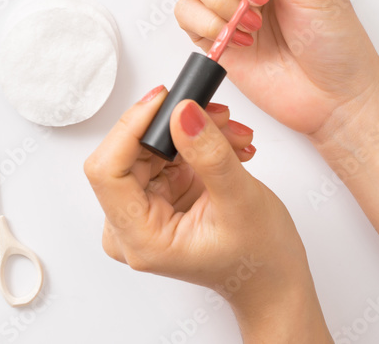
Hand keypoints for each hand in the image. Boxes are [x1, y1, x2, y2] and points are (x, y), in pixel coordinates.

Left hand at [84, 89, 329, 339]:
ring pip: (149, 148)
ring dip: (189, 132)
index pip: (106, 171)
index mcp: (140, 239)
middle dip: (172, 127)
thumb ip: (208, 153)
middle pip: (127, 154)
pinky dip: (193, 143)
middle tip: (213, 112)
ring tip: (230, 133)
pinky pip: (163, 155)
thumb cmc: (258, 260)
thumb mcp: (240, 200)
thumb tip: (182, 112)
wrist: (272, 280)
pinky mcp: (155, 198)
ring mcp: (141, 212)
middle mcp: (130, 227)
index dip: (130, 128)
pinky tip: (224, 143)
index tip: (163, 100)